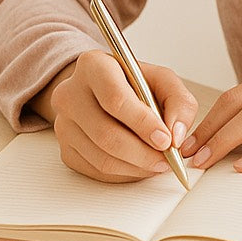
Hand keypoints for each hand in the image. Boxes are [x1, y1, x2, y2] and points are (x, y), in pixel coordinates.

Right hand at [40, 50, 197, 182]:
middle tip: (167, 159)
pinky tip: (139, 165)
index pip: (115, 99)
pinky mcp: (65, 149)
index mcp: (93, 66)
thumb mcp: (162, 79)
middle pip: (106, 133)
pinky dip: (124, 174)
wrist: (101, 91)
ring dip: (136, 167)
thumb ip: (178, 101)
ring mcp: (63, 124)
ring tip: (157, 163)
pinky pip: (96, 171)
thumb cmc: (132, 84)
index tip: (166, 139)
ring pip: (102, 157)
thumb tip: (176, 135)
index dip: (143, 123)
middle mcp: (70, 94)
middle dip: (143, 153)